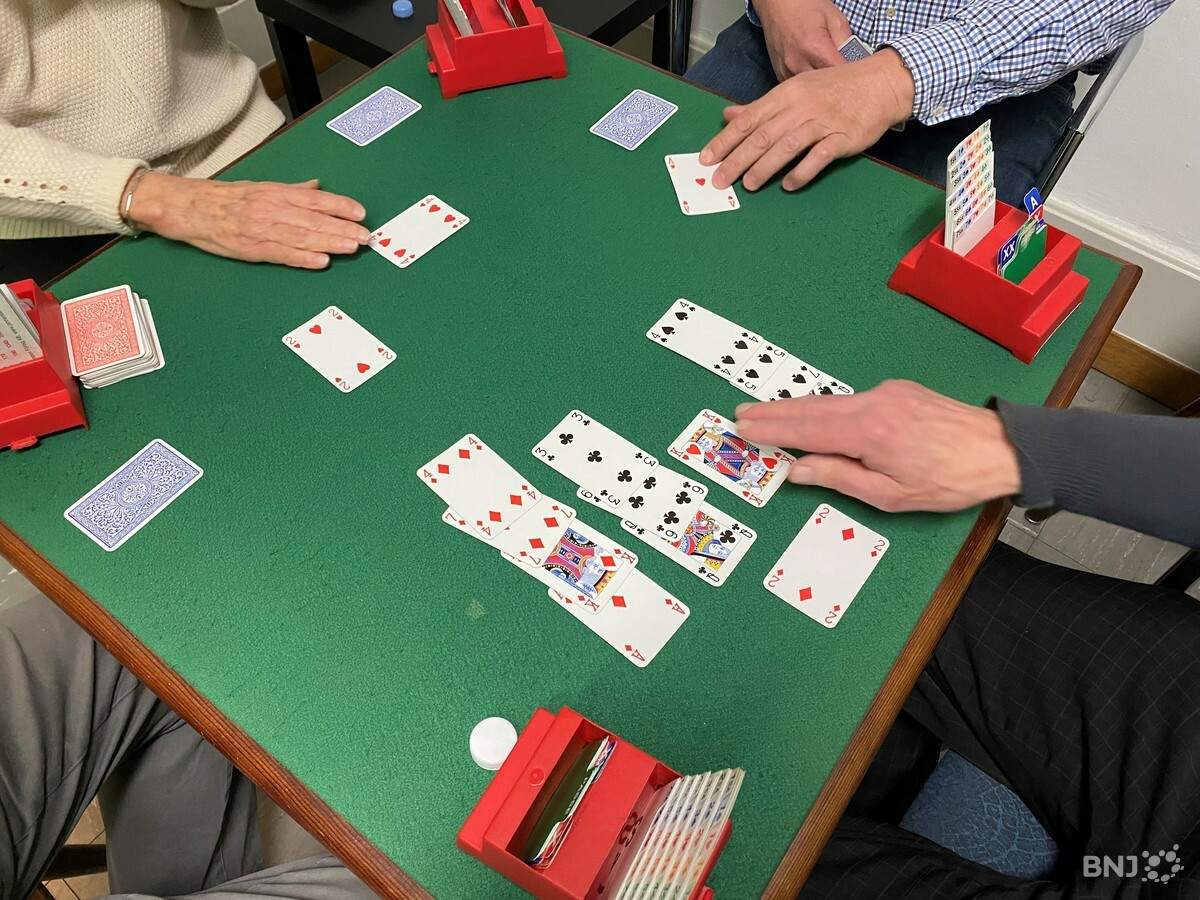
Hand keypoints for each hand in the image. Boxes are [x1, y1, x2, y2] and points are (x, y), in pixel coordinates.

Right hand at [128, 172, 370, 268]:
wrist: (189, 207)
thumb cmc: (225, 198)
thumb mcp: (261, 187)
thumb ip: (291, 190)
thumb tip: (317, 188)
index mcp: (276, 193)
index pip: (316, 199)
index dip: (340, 206)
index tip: (360, 213)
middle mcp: (273, 209)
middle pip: (315, 220)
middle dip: (343, 228)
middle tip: (366, 236)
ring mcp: (263, 229)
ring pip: (303, 237)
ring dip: (330, 243)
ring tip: (352, 248)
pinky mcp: (252, 248)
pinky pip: (282, 254)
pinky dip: (303, 258)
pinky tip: (321, 261)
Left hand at [699, 48, 914, 191]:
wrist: (880, 84)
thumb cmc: (834, 89)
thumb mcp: (795, 90)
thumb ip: (761, 107)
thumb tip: (729, 116)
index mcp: (786, 95)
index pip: (748, 119)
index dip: (725, 140)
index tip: (706, 158)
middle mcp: (801, 106)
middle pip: (762, 135)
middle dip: (737, 159)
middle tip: (720, 179)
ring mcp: (822, 121)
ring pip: (787, 146)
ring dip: (764, 167)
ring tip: (748, 185)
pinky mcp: (842, 136)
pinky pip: (819, 156)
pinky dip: (802, 171)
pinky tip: (788, 185)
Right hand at [733, 381, 1021, 512]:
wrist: (1000, 448)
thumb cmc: (949, 480)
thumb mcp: (890, 495)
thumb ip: (839, 478)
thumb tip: (797, 470)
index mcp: (867, 432)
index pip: (805, 430)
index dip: (771, 429)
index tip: (743, 427)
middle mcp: (872, 403)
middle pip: (810, 407)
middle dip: (773, 412)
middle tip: (741, 414)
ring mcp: (886, 392)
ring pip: (829, 400)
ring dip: (796, 408)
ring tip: (767, 414)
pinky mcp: (898, 390)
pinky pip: (850, 399)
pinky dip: (825, 407)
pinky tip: (814, 414)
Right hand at [753, 0, 852, 80]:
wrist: (778, 5)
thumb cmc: (805, 7)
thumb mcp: (835, 19)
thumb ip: (847, 43)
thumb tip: (855, 63)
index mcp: (814, 48)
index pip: (839, 75)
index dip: (851, 77)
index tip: (857, 75)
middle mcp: (797, 63)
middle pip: (825, 88)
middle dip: (837, 83)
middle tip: (845, 77)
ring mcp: (786, 71)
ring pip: (810, 91)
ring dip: (821, 86)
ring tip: (828, 74)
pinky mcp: (780, 74)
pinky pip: (798, 87)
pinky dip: (808, 84)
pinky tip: (813, 73)